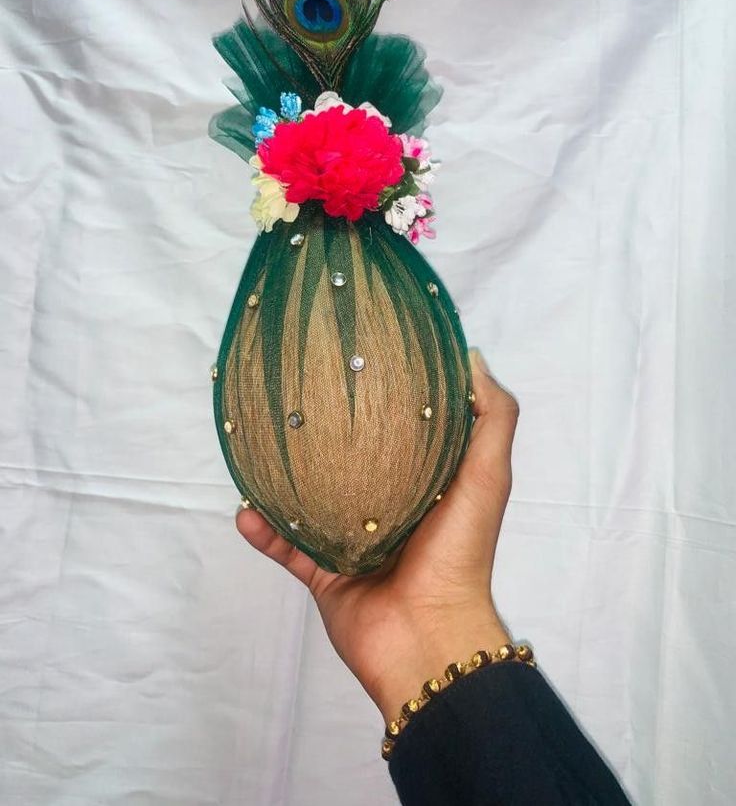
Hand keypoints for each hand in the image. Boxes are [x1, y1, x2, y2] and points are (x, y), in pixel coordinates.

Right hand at [235, 348, 519, 724]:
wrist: (427, 637)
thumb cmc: (460, 552)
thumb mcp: (488, 475)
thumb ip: (492, 418)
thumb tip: (473, 357)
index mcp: (428, 487)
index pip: (405, 434)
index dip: (388, 400)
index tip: (360, 363)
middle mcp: (390, 511)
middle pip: (351, 466)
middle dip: (326, 438)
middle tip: (295, 400)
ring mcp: (354, 545)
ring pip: (311, 505)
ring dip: (284, 482)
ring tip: (257, 450)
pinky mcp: (326, 576)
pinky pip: (288, 548)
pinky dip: (265, 532)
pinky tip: (244, 510)